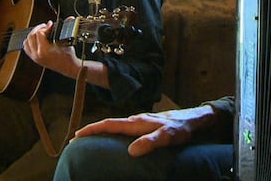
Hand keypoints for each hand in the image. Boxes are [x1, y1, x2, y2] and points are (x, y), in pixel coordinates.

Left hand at [23, 21, 79, 73]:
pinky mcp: (35, 59)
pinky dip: (30, 42)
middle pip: (31, 36)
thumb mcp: (66, 41)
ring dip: (33, 35)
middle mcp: (37, 55)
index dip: (45, 27)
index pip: (39, 33)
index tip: (51, 25)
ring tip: (41, 32)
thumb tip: (70, 19)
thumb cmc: (68, 57)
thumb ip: (65, 29)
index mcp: (44, 51)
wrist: (69, 67)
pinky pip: (27, 48)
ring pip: (27, 41)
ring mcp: (35, 57)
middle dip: (38, 29)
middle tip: (46, 27)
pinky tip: (37, 39)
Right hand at [72, 105, 216, 156]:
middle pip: (109, 124)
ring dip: (102, 131)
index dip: (92, 129)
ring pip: (116, 125)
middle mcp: (136, 120)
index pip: (109, 124)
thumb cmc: (182, 128)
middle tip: (76, 140)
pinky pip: (125, 128)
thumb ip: (150, 142)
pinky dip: (114, 132)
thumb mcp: (167, 137)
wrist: (194, 119)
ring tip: (91, 140)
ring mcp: (141, 121)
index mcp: (137, 122)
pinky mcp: (146, 125)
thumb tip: (131, 151)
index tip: (76, 135)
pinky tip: (116, 140)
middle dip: (92, 130)